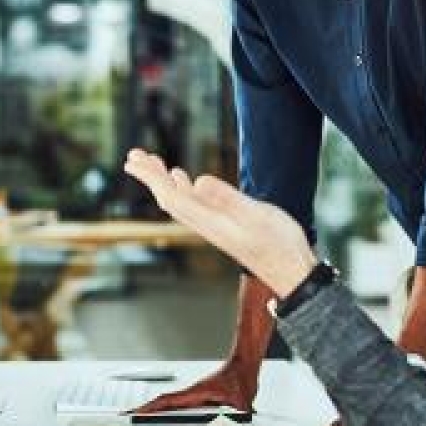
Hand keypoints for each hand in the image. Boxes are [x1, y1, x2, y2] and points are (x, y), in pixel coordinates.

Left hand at [123, 150, 315, 298]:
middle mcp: (206, 225)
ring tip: (153, 162)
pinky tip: (185, 179)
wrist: (292, 270)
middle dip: (150, 176)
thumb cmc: (279, 244)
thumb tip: (198, 181)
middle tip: (134, 155)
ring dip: (163, 180)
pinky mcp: (224, 225)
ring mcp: (214, 226)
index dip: (151, 177)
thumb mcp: (257, 215)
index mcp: (210, 221)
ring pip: (180, 200)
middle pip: (169, 198)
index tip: (134, 160)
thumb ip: (228, 199)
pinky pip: (194, 204)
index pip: (170, 196)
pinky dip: (184, 188)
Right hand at [130, 362, 256, 414]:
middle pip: (163, 402)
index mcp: (196, 393)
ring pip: (168, 402)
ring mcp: (193, 395)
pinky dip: (165, 408)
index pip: (168, 401)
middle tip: (127, 416)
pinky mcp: (198, 397)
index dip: (151, 408)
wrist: (243, 366)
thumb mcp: (241, 401)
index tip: (137, 413)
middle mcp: (192, 393)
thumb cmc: (240, 378)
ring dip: (153, 408)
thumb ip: (238, 416)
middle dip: (144, 409)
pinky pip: (176, 403)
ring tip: (137, 417)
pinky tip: (162, 416)